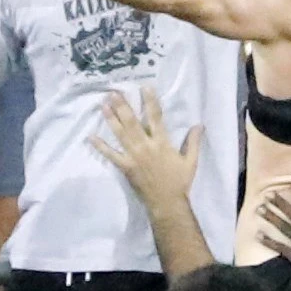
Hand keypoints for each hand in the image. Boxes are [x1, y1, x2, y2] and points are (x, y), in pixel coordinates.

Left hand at [90, 89, 200, 206]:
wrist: (167, 203)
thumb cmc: (179, 182)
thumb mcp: (191, 161)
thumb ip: (193, 142)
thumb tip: (199, 125)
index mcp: (162, 143)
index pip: (155, 117)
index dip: (150, 101)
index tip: (144, 87)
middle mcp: (146, 146)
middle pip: (132, 122)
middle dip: (123, 106)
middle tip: (114, 92)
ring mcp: (134, 157)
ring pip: (120, 134)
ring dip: (111, 119)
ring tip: (103, 105)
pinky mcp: (125, 167)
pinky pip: (111, 155)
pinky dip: (101, 146)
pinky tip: (92, 137)